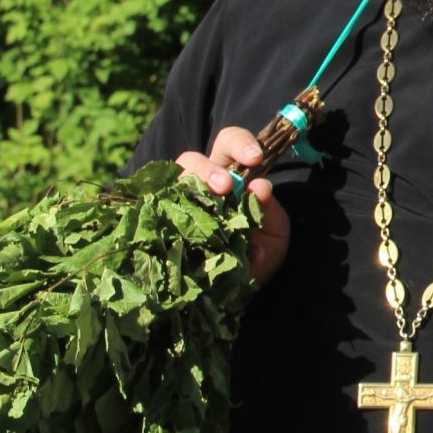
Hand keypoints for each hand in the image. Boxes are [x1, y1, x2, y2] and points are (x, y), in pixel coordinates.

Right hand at [178, 127, 291, 284]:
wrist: (244, 288)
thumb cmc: (261, 251)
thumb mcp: (274, 232)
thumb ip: (269, 210)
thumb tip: (260, 188)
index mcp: (231, 175)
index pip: (229, 143)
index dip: (240, 143)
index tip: (255, 158)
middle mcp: (200, 185)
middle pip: (191, 160)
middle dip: (208, 169)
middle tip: (226, 187)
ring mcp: (178, 206)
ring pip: (170, 184)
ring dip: (188, 192)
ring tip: (207, 211)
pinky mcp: (163, 230)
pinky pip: (157, 217)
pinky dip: (172, 226)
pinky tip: (187, 239)